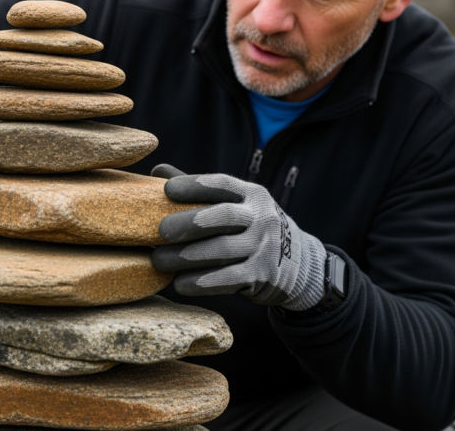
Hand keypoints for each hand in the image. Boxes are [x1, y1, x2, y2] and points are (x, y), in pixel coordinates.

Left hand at [151, 164, 326, 310]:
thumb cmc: (249, 227)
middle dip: (189, 223)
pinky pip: (227, 279)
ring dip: (186, 257)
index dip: (195, 185)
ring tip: (158, 260)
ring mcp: (264, 248)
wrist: (297, 262)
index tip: (167, 189)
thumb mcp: (235, 204)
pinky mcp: (262, 276)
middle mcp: (261, 218)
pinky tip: (178, 283)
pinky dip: (200, 283)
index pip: (223, 184)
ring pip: (223, 251)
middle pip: (225, 217)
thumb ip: (198, 190)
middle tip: (160, 231)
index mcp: (251, 195)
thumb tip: (157, 171)